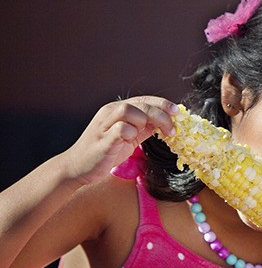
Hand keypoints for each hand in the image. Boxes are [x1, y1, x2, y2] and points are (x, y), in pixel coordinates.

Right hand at [61, 96, 178, 185]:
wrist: (79, 167)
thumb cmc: (106, 152)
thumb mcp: (130, 138)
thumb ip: (145, 129)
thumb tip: (165, 124)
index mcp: (118, 110)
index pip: (144, 100)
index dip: (162, 104)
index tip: (177, 112)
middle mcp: (110, 113)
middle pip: (140, 104)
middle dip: (161, 115)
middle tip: (171, 130)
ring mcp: (105, 125)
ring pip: (128, 111)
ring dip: (144, 121)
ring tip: (147, 134)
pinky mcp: (102, 139)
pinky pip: (120, 129)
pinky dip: (130, 133)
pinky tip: (131, 141)